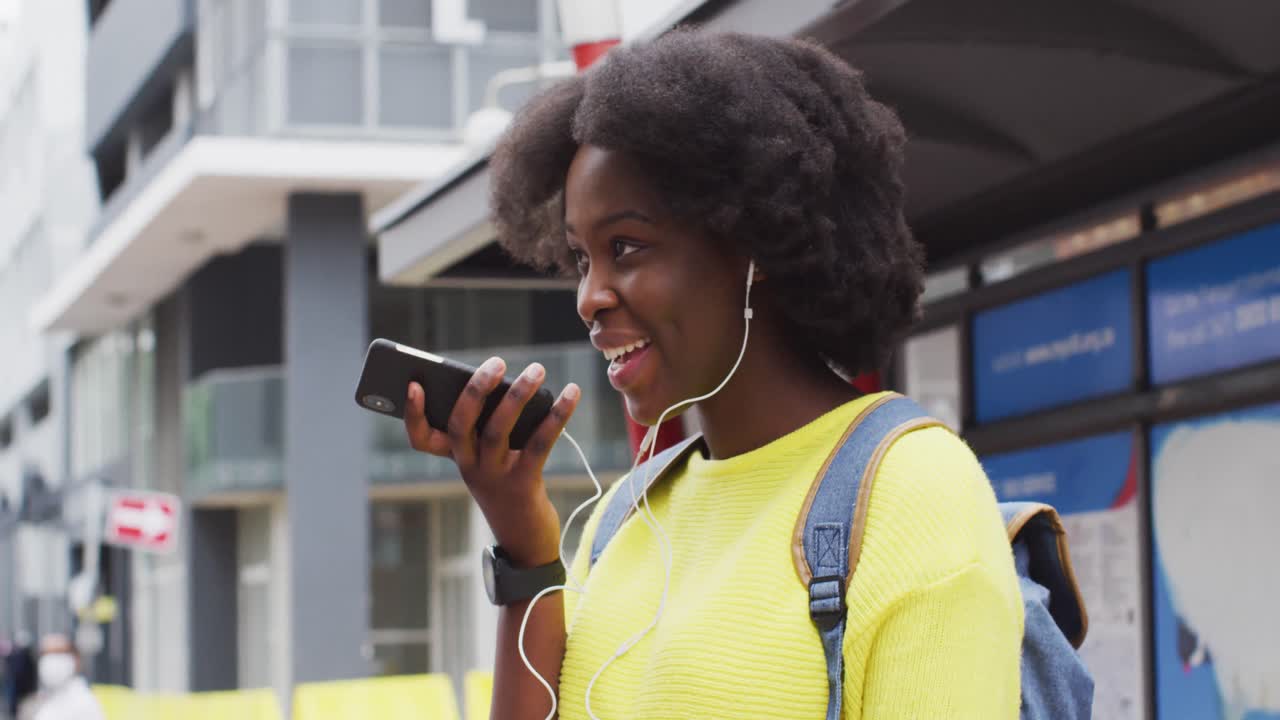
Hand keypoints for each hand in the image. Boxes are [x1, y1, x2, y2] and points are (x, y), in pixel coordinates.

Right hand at [403, 357, 580, 566]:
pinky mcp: (524, 484)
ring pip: (499, 428)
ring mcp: (494, 477)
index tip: (414, 385)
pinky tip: (571, 393)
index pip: (421, 439)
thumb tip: (514, 383)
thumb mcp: (492, 460)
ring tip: (537, 369)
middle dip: (475, 389)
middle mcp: (469, 468)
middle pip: (462, 424)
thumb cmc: (509, 487)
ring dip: (519, 394)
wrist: (526, 541)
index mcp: (457, 459)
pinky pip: (539, 442)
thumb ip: (493, 426)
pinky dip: (557, 414)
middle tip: (496, 362)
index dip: (413, 414)